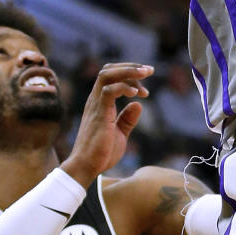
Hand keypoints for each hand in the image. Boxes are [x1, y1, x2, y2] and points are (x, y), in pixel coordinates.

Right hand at [62, 61, 152, 186]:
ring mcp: (96, 105)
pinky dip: (123, 87)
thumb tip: (138, 104)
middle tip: (150, 70)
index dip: (129, 73)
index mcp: (99, 102)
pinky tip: (136, 94)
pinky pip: (109, 90)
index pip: (110, 76)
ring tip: (145, 74)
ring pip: (107, 75)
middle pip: (108, 70)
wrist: (86, 168)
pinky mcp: (99, 113)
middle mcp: (95, 99)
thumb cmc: (100, 153)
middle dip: (130, 66)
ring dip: (129, 71)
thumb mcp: (119, 133)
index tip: (145, 82)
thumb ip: (127, 119)